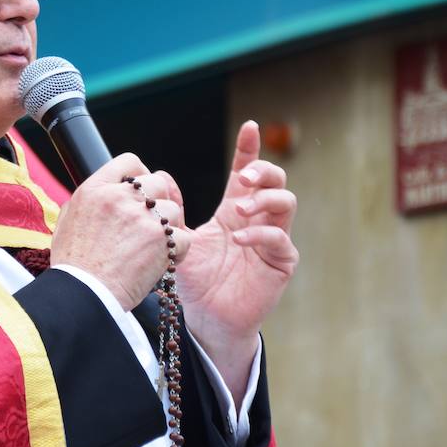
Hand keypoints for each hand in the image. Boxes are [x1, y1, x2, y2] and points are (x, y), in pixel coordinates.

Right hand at [50, 153, 194, 310]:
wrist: (83, 293)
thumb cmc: (73, 263)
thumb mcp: (68, 220)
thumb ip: (90, 201)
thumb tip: (105, 193)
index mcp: (95, 189)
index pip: (128, 162)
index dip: (140, 173)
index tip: (142, 189)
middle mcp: (120, 197)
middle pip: (157, 182)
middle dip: (158, 200)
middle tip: (153, 220)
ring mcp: (143, 218)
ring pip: (173, 210)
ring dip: (169, 227)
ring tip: (156, 245)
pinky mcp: (162, 241)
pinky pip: (184, 237)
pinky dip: (178, 250)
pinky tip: (164, 260)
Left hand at [178, 121, 298, 383]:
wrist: (205, 318)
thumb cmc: (194, 280)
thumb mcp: (179, 241)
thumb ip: (174, 214)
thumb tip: (161, 181)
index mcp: (234, 209)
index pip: (245, 172)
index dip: (249, 149)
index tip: (248, 127)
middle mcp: (256, 219)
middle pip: (275, 180)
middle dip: (262, 171)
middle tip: (243, 178)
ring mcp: (272, 239)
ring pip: (286, 203)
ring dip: (264, 199)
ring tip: (240, 208)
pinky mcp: (280, 262)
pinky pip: (280, 239)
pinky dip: (261, 233)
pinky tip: (241, 238)